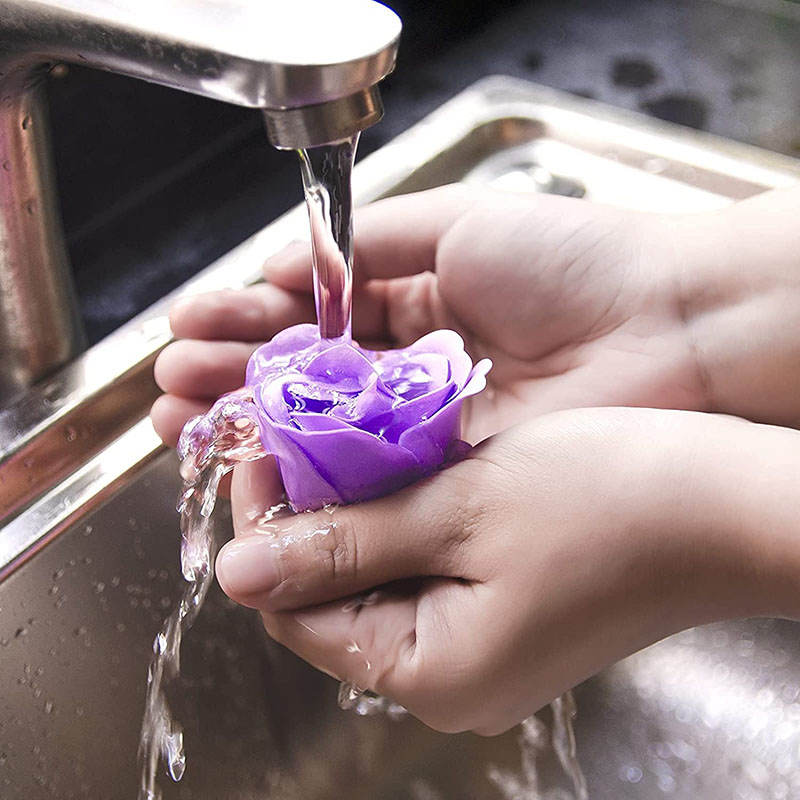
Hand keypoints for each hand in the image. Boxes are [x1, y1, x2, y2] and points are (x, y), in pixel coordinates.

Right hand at [151, 185, 701, 445]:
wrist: (662, 331)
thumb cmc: (568, 264)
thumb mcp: (455, 222)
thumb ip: (367, 242)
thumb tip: (284, 262)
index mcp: (414, 298)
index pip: (311, 313)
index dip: (248, 318)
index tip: (190, 324)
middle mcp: (410, 364)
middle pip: (304, 374)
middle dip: (231, 373)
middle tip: (169, 382)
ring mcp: (423, 421)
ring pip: (320, 427)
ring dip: (250, 421)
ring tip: (181, 416)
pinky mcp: (447, 469)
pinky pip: (366, 471)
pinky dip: (309, 466)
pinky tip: (253, 457)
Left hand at [215, 406, 799, 734]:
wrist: (729, 503)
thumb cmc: (613, 503)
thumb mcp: (463, 512)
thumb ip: (347, 544)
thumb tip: (241, 572)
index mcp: (432, 671)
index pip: (296, 611)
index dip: (266, 527)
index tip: (261, 448)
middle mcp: (450, 673)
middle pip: (335, 592)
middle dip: (311, 508)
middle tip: (302, 430)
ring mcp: (479, 640)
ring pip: (378, 570)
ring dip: (356, 501)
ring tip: (345, 432)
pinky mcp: (504, 604)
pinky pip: (425, 562)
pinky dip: (402, 509)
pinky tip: (400, 455)